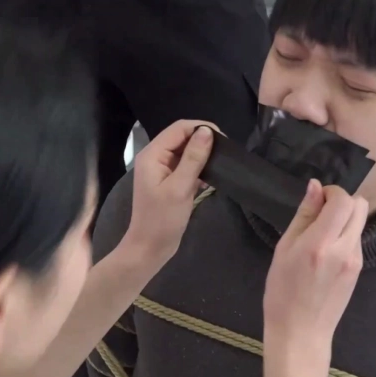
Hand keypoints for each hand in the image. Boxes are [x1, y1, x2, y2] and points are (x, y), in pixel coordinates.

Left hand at [125, 120, 216, 260]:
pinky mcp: (169, 181)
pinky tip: (212, 176)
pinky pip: (186, 166)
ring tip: (221, 162)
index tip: (224, 139)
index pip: (179, 128)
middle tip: (225, 152)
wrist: (150, 248)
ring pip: (185, 151)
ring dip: (202, 154)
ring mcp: (162, 170)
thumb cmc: (162, 219)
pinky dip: (199, 167)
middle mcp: (155, 157)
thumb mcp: (180, 187)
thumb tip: (207, 131)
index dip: (201, 128)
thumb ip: (193, 158)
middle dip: (203, 140)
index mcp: (152, 154)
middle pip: (182, 137)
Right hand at [262, 181, 367, 376]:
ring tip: (321, 234)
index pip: (342, 200)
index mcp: (320, 243)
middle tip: (320, 212)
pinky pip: (357, 239)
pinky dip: (345, 234)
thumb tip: (315, 187)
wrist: (301, 332)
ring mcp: (356, 260)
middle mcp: (344, 248)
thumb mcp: (284, 250)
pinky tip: (327, 251)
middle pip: (359, 206)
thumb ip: (303, 216)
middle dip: (342, 201)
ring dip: (344, 218)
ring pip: (360, 221)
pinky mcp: (359, 269)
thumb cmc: (282, 291)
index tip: (316, 199)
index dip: (331, 191)